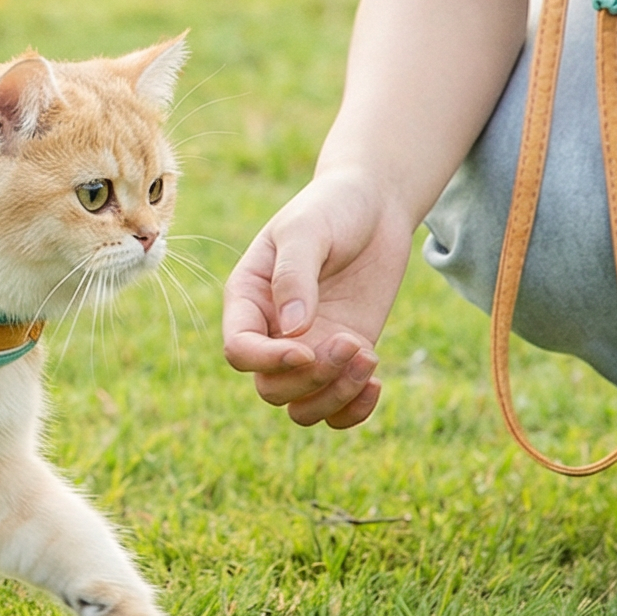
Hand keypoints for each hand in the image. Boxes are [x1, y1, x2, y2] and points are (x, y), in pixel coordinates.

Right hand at [222, 171, 416, 428]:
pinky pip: (337, 408)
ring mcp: (308, 348)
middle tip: (351, 342)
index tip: (306, 348)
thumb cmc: (331, 208)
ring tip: (368, 357)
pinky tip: (377, 381)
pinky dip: (355, 409)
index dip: (268, 360)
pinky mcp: (343, 356)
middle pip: (272, 388)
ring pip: (303, 408)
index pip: (239, 349)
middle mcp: (272, 331)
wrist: (374, 206)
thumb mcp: (307, 230)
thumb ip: (294, 275)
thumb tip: (292, 329)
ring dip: (336, 397)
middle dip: (312, 378)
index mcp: (248, 299)